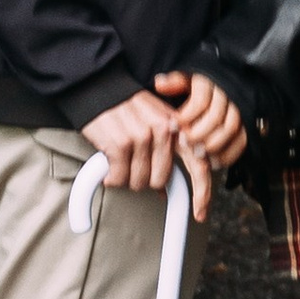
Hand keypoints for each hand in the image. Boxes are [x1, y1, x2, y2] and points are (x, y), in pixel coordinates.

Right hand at [83, 89, 198, 213]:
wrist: (98, 86)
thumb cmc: (124, 105)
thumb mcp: (154, 119)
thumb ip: (164, 150)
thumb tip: (164, 190)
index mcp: (176, 126)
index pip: (198, 164)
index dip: (201, 193)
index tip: (200, 213)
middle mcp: (164, 131)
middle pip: (160, 180)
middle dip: (144, 179)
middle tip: (131, 165)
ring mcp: (142, 138)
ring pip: (138, 182)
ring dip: (125, 177)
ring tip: (118, 157)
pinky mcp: (120, 145)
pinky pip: (119, 179)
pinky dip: (111, 176)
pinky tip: (108, 162)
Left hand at [154, 69, 248, 171]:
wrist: (224, 88)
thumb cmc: (200, 86)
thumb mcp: (187, 79)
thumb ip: (174, 82)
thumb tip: (160, 84)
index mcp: (211, 83)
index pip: (200, 101)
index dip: (185, 116)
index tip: (173, 126)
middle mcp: (228, 95)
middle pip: (215, 118)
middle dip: (197, 134)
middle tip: (184, 143)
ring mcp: (240, 109)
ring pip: (231, 129)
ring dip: (212, 146)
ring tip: (197, 154)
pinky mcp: (248, 124)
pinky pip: (242, 140)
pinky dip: (228, 154)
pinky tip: (213, 161)